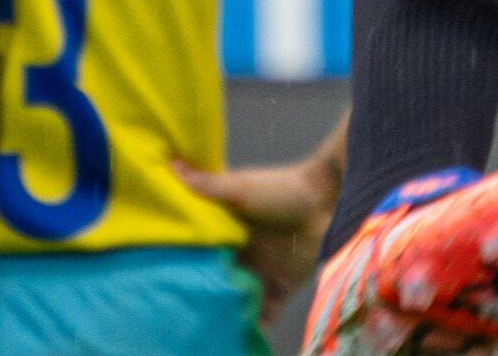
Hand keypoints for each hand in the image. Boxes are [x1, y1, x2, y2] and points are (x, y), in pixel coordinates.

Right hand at [174, 117, 349, 321]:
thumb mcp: (241, 187)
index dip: (188, 261)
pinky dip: (259, 322)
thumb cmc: (282, 189)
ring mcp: (263, 270)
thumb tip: (171, 166)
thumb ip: (208, 185)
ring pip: (240, 296)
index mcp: (230, 229)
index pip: (204, 250)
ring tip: (214, 322)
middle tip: (187, 306)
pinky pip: (268, 310)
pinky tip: (246, 331)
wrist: (329, 199)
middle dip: (207, 290)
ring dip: (230, 308)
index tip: (168, 273)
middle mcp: (244, 252)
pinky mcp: (283, 285)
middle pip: (220, 277)